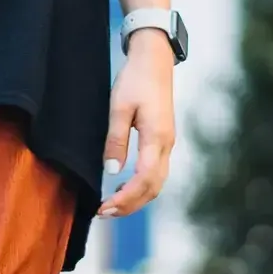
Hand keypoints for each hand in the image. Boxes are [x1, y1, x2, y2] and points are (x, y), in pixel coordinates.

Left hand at [101, 34, 177, 217]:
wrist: (154, 60)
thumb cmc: (136, 79)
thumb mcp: (119, 107)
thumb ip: (116, 140)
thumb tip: (112, 171)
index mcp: (157, 137)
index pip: (144, 180)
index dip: (125, 199)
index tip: (104, 208)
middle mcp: (167, 144)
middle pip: (153, 188)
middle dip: (130, 205)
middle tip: (104, 213)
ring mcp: (168, 143)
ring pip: (157, 183)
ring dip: (136, 198)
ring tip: (112, 206)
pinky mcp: (164, 140)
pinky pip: (156, 172)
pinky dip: (141, 187)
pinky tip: (124, 188)